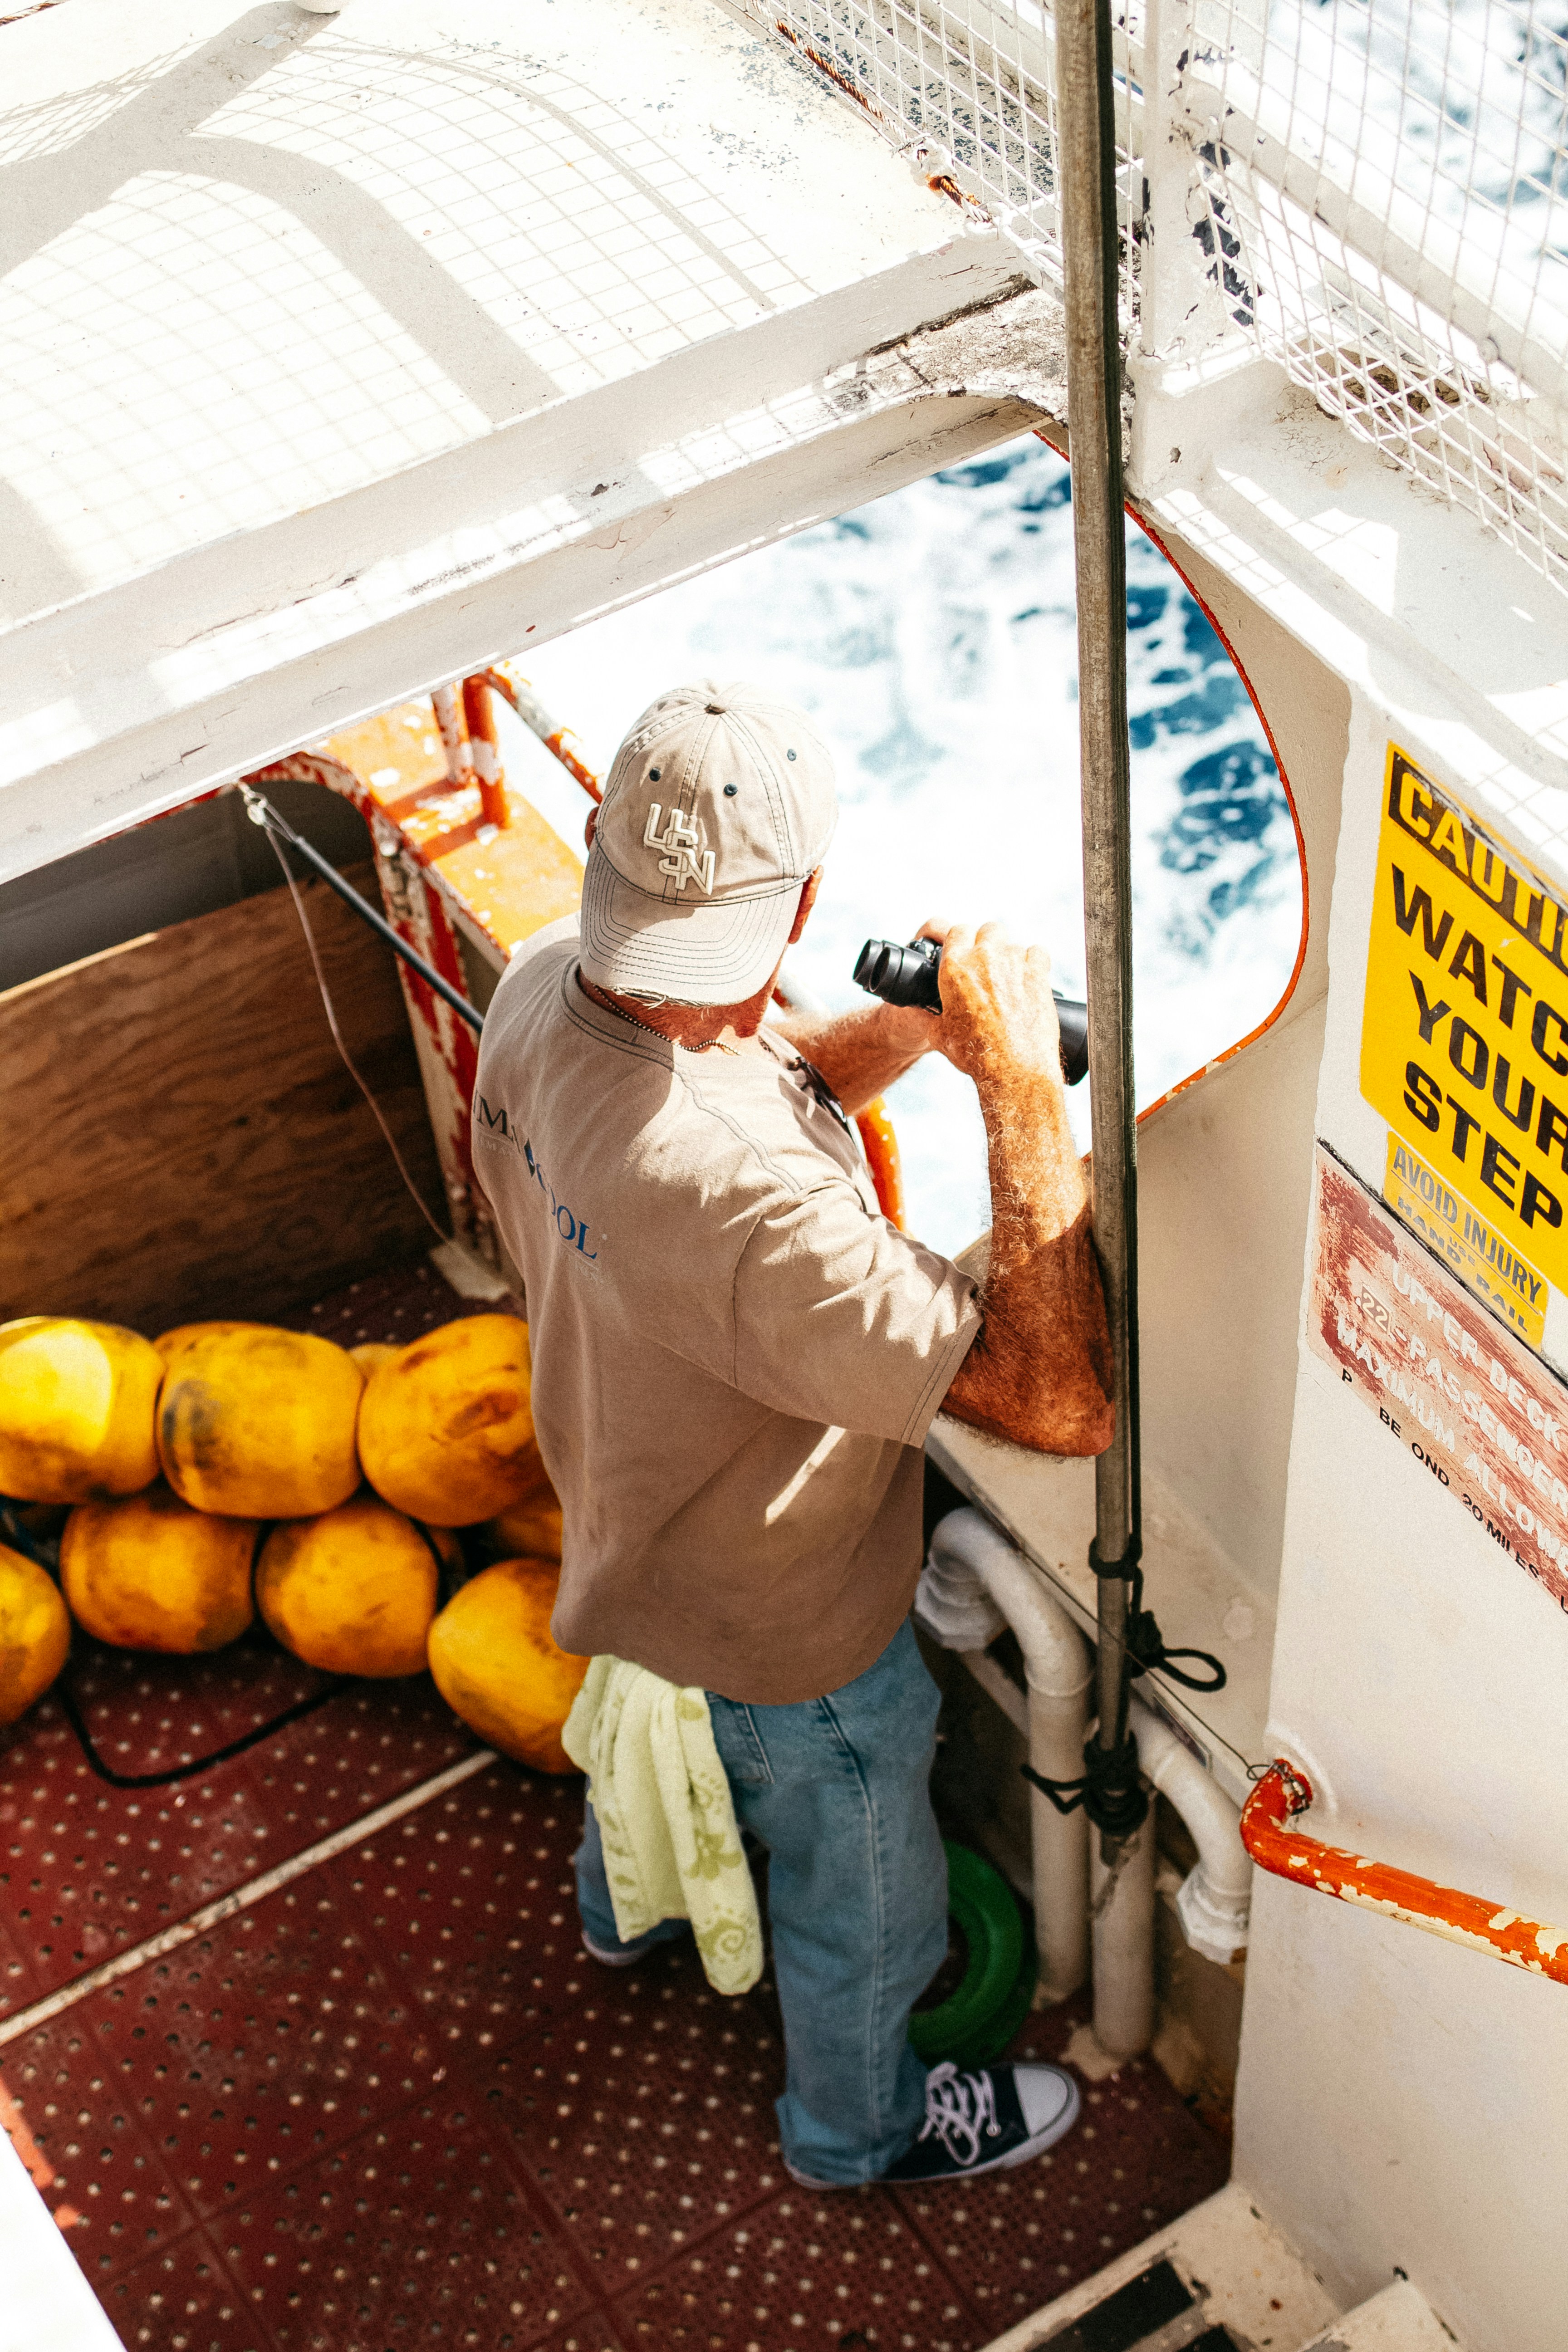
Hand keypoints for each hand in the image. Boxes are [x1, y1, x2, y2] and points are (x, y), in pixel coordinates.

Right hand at [920, 919, 1062, 1086]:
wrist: (1012, 1068)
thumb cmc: (976, 1055)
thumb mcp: (940, 1036)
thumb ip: (933, 1016)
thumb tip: (929, 1016)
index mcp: (954, 968)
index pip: (957, 930)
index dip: (962, 939)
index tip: (966, 950)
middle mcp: (984, 958)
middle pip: (988, 929)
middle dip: (988, 943)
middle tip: (989, 964)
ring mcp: (1013, 963)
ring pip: (1013, 942)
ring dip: (1010, 955)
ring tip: (1009, 979)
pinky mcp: (1038, 973)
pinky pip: (1037, 952)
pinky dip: (1033, 962)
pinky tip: (1028, 979)